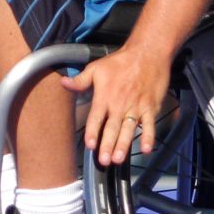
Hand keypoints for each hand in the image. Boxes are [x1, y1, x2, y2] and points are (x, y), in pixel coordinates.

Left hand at [64, 42, 172, 165]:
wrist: (148, 53)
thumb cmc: (121, 61)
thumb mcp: (96, 68)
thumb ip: (80, 80)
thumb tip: (63, 83)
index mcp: (105, 97)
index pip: (96, 118)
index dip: (93, 132)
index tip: (90, 145)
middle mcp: (120, 104)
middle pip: (112, 128)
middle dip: (108, 145)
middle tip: (104, 160)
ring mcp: (136, 107)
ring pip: (129, 130)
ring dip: (124, 145)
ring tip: (119, 159)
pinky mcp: (150, 107)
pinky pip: (150, 124)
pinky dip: (149, 137)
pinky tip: (146, 149)